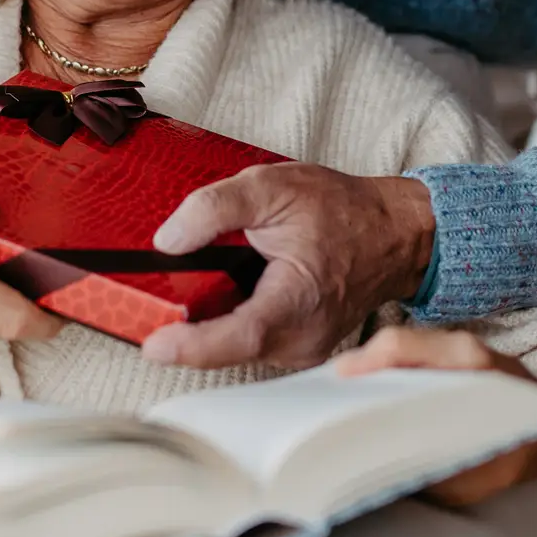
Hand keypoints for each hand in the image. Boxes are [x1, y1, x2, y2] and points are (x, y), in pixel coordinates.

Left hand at [140, 164, 435, 369]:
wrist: (392, 232)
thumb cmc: (341, 210)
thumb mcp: (272, 187)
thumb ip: (215, 209)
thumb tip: (169, 240)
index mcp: (299, 300)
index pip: (241, 336)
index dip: (193, 346)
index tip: (155, 345)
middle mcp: (303, 337)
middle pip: (227, 348)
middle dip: (185, 331)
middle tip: (144, 309)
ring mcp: (302, 348)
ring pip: (235, 349)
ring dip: (203, 327)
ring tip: (176, 298)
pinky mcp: (297, 347)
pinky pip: (250, 343)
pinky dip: (225, 324)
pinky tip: (213, 298)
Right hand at [336, 327, 536, 503]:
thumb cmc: (520, 451)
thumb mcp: (482, 475)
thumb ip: (436, 473)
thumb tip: (380, 476)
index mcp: (471, 366)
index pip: (403, 348)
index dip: (363, 362)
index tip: (333, 382)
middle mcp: (462, 347)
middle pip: (392, 344)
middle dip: (353, 369)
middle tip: (318, 398)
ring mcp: (457, 346)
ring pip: (397, 348)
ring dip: (364, 373)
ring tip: (332, 402)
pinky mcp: (451, 355)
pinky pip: (409, 356)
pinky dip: (382, 374)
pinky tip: (362, 400)